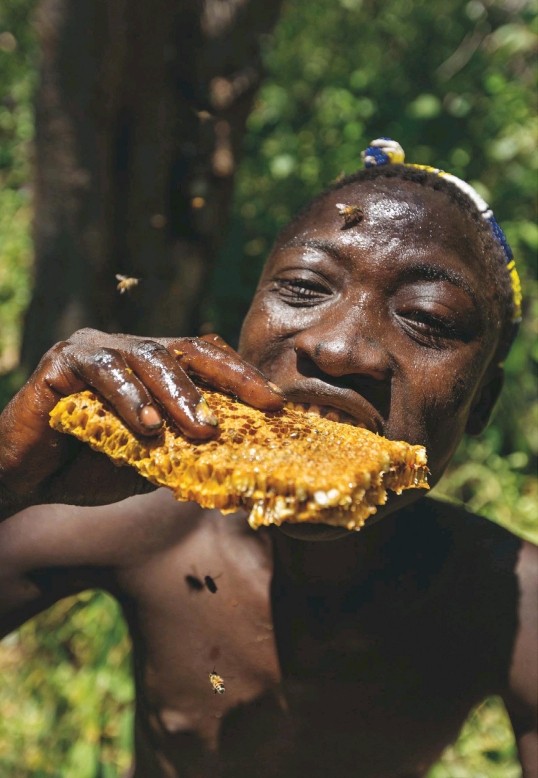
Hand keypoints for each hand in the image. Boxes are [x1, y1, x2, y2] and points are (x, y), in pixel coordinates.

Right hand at [0, 329, 283, 515]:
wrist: (26, 480)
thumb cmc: (89, 467)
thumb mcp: (151, 463)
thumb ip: (185, 455)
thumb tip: (243, 467)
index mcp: (153, 368)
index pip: (207, 360)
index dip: (244, 378)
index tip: (278, 404)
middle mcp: (127, 350)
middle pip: (187, 349)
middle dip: (226, 379)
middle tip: (259, 408)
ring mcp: (94, 350)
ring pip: (147, 356)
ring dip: (177, 394)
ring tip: (199, 429)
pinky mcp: (61, 362)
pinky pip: (101, 372)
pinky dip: (128, 398)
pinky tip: (146, 427)